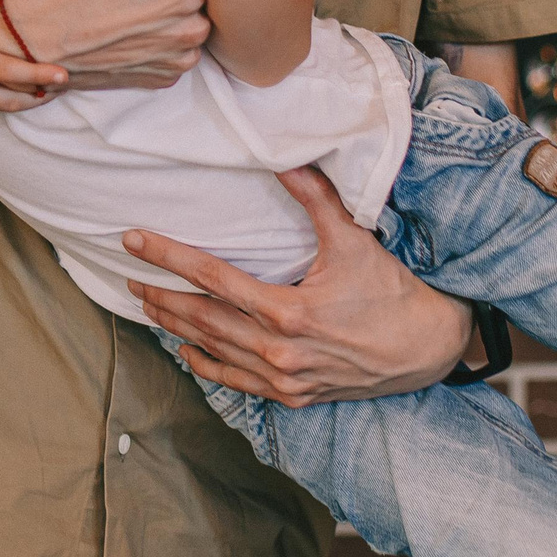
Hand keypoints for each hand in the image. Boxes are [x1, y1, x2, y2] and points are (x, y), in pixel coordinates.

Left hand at [125, 167, 470, 405]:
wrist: (427, 348)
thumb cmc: (391, 291)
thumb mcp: (354, 240)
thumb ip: (316, 199)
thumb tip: (283, 160)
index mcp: (289, 311)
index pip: (212, 278)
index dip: (169, 257)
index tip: (134, 241)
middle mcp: (280, 350)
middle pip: (203, 318)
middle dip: (161, 294)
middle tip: (129, 274)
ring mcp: (285, 378)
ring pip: (215, 351)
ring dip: (176, 327)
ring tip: (147, 305)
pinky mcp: (294, 396)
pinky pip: (238, 382)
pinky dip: (208, 365)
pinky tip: (186, 350)